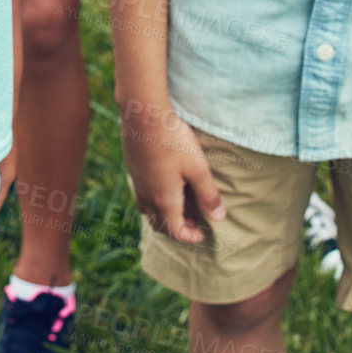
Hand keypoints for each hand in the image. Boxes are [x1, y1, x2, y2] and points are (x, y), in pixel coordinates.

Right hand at [120, 99, 224, 243]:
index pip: (175, 231)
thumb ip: (208, 194)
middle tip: (194, 222)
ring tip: (181, 204)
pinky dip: (156, 199)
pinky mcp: (133, 169)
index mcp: (164, 201)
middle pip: (160, 224)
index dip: (190, 237)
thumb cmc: (173, 141)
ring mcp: (137, 183)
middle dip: (178, 228)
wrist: (143, 115)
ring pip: (149, 211)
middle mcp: (147, 197)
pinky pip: (143, 195)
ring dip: (165, 214)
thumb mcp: (198, 168)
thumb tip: (219, 217)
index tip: (203, 233)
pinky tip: (165, 183)